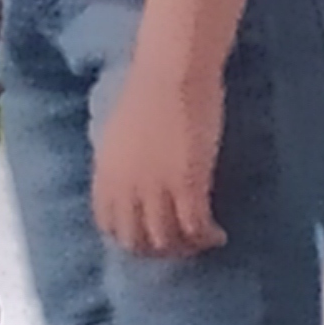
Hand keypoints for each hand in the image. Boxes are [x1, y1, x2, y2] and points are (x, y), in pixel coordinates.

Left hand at [94, 61, 225, 255]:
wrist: (172, 73)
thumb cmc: (149, 91)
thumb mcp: (118, 136)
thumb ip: (122, 165)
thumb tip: (134, 182)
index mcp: (106, 175)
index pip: (110, 225)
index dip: (130, 239)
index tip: (150, 237)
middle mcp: (126, 188)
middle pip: (137, 241)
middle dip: (158, 251)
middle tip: (180, 246)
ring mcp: (156, 189)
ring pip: (167, 240)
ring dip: (185, 248)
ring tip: (202, 241)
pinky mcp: (188, 184)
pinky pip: (195, 227)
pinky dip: (207, 237)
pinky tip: (217, 235)